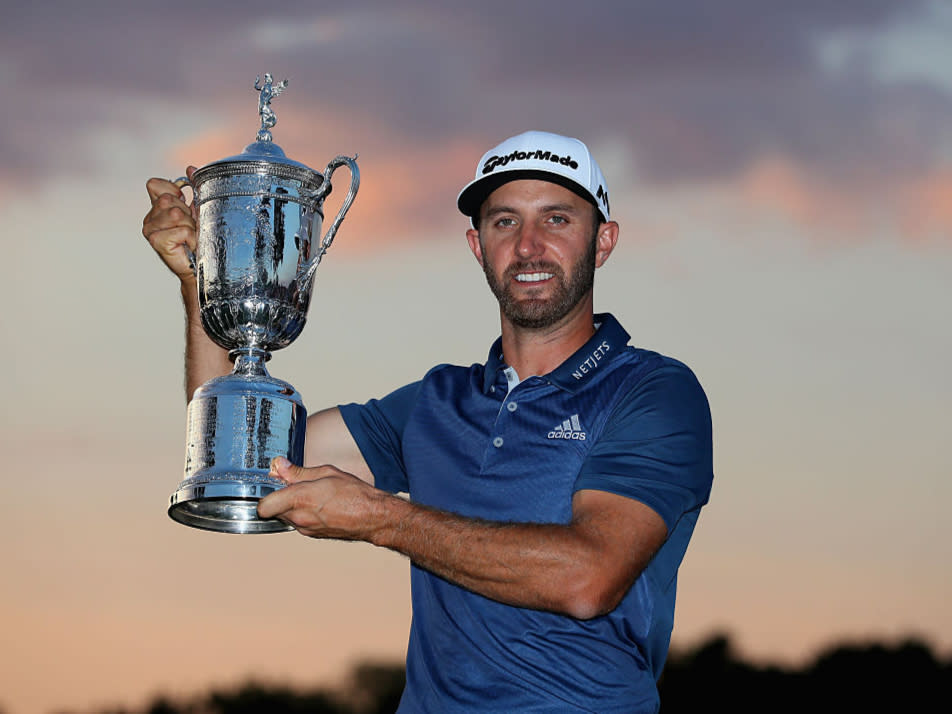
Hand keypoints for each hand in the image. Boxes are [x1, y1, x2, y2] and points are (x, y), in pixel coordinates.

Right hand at [142, 166, 198, 280]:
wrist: (201, 265)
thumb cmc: (200, 238)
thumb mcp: (199, 209)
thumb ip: (195, 187)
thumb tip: (190, 168)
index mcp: (156, 206)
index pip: (155, 184)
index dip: (173, 191)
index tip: (184, 204)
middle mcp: (149, 216)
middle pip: (169, 199)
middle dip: (187, 213)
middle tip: (190, 227)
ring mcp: (149, 229)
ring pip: (176, 214)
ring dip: (190, 226)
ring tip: (190, 237)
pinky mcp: (155, 240)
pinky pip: (181, 230)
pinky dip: (191, 238)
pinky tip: (188, 246)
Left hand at [258, 456, 387, 540]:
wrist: (373, 517)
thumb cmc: (355, 494)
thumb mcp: (326, 473)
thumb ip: (299, 472)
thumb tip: (280, 466)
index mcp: (300, 500)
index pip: (264, 505)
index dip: (264, 494)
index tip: (272, 483)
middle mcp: (300, 518)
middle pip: (273, 509)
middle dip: (279, 496)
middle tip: (293, 483)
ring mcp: (305, 529)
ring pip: (285, 516)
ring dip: (290, 505)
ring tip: (310, 493)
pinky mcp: (312, 534)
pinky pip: (297, 522)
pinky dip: (301, 513)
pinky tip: (318, 504)